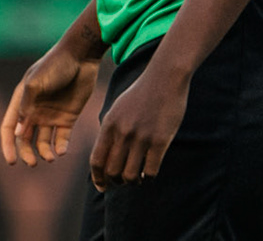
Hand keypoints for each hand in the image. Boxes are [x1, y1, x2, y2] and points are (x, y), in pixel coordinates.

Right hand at [0, 46, 99, 167]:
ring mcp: (51, 115)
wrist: (82, 56)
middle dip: (26, 153)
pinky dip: (60, 147)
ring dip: (44, 153)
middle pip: (25, 139)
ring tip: (51, 158)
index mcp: (22, 101)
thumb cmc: (55, 65)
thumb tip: (18, 134)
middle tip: (32, 163)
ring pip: (43, 142)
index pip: (9, 128)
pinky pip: (62, 138)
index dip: (7, 145)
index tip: (11, 162)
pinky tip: (61, 151)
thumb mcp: (35, 84)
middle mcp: (35, 111)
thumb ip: (26, 108)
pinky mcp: (68, 117)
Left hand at [89, 59, 189, 190]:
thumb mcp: (118, 108)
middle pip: (112, 172)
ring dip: (133, 182)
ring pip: (130, 176)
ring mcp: (141, 138)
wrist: (165, 77)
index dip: (98, 178)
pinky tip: (150, 174)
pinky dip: (149, 177)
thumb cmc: (142, 93)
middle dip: (117, 182)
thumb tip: (104, 155)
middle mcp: (122, 133)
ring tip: (138, 179)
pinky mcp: (160, 141)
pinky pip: (150, 171)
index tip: (102, 186)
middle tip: (124, 180)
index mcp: (109, 125)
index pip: (97, 161)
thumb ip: (110, 130)